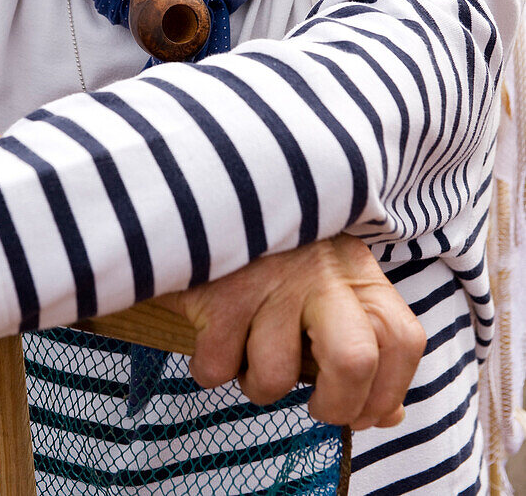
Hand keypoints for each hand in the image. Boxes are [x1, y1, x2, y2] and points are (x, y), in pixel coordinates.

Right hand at [155, 235, 425, 430]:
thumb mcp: (334, 288)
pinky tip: (216, 332)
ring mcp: (269, 280)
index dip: (387, 393)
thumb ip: (367, 348)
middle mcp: (321, 272)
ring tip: (250, 350)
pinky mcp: (220, 291)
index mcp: (358, 270)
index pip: (403, 342)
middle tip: (315, 404)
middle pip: (354, 362)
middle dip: (336, 406)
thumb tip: (390, 416)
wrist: (215, 198)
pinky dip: (212, 364)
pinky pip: (217, 367)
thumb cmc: (280, 259)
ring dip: (257, 382)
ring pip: (274, 378)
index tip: (361, 410)